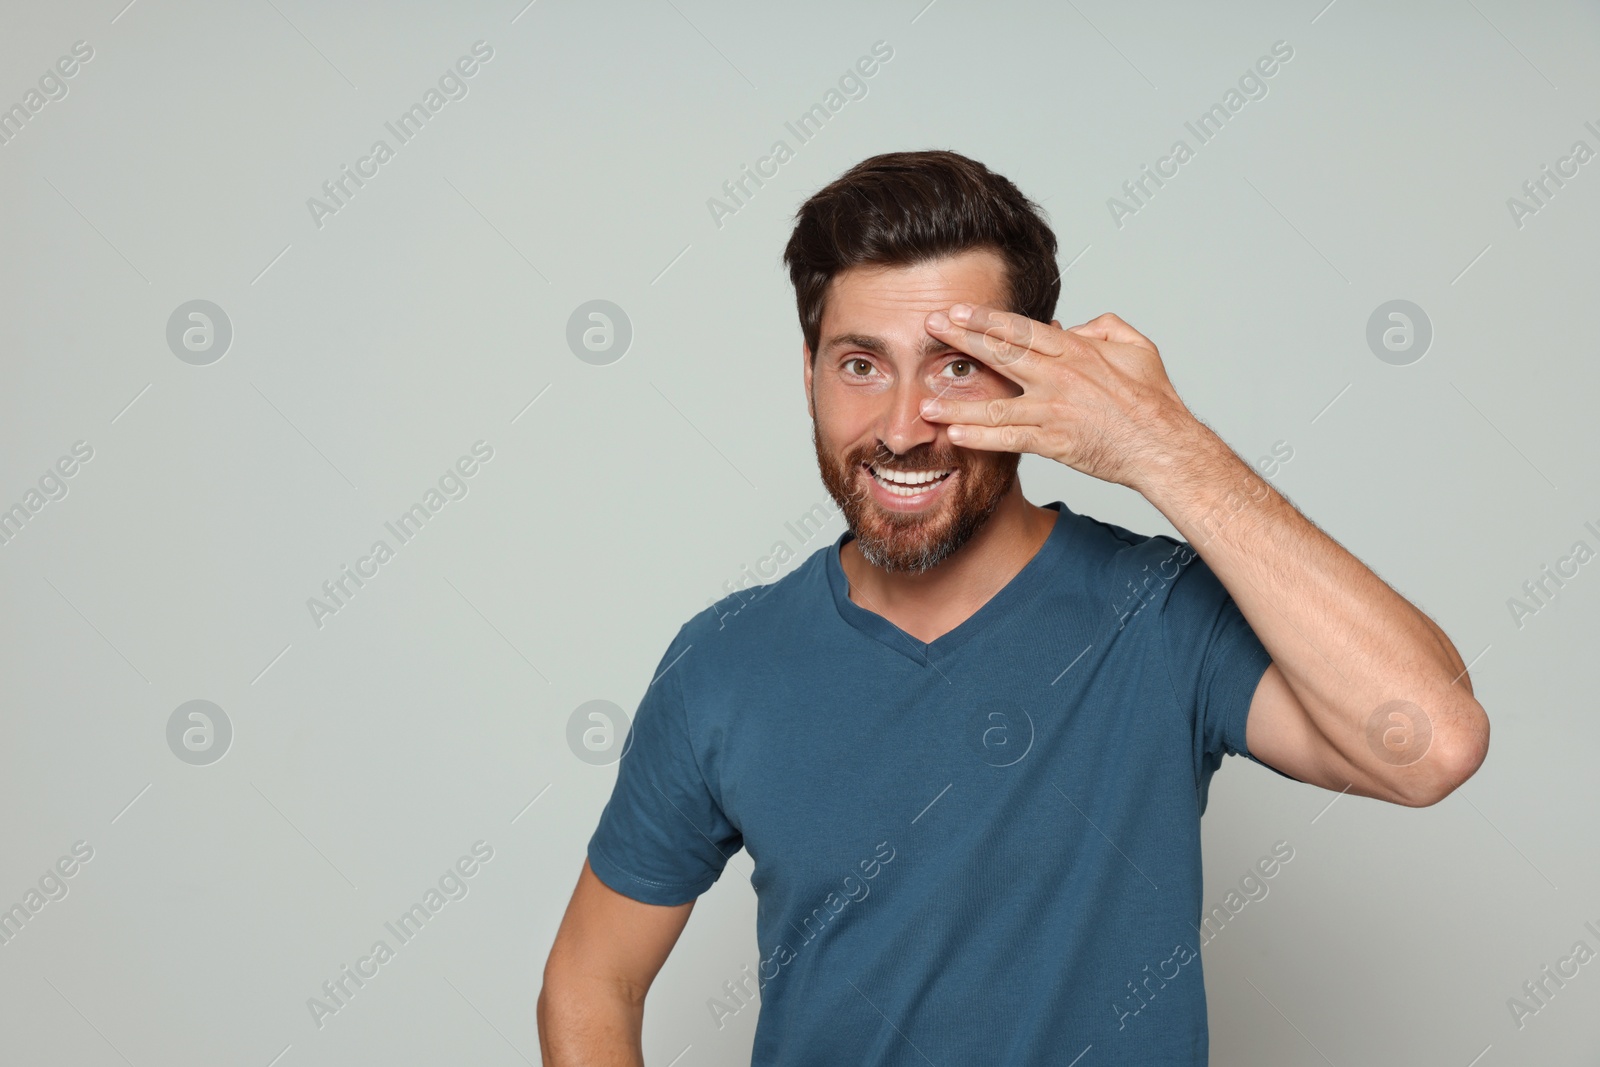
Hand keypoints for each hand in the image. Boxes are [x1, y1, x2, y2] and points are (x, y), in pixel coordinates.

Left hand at [919, 303, 1207, 494]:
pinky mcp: (1053, 443)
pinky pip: (1009, 439)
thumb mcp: (1136, 347)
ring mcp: (1053, 411)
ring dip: (957, 405)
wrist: (1164, 446)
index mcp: (1076, 351)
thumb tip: (1071, 328)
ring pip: (995, 405)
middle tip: (927, 329)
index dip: (985, 319)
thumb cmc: (1154, 399)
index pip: (1020, 329)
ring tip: (925, 402)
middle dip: (960, 340)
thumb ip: (1102, 328)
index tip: (956, 311)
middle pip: (1000, 355)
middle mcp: (1059, 378)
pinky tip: (954, 436)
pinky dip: (981, 439)